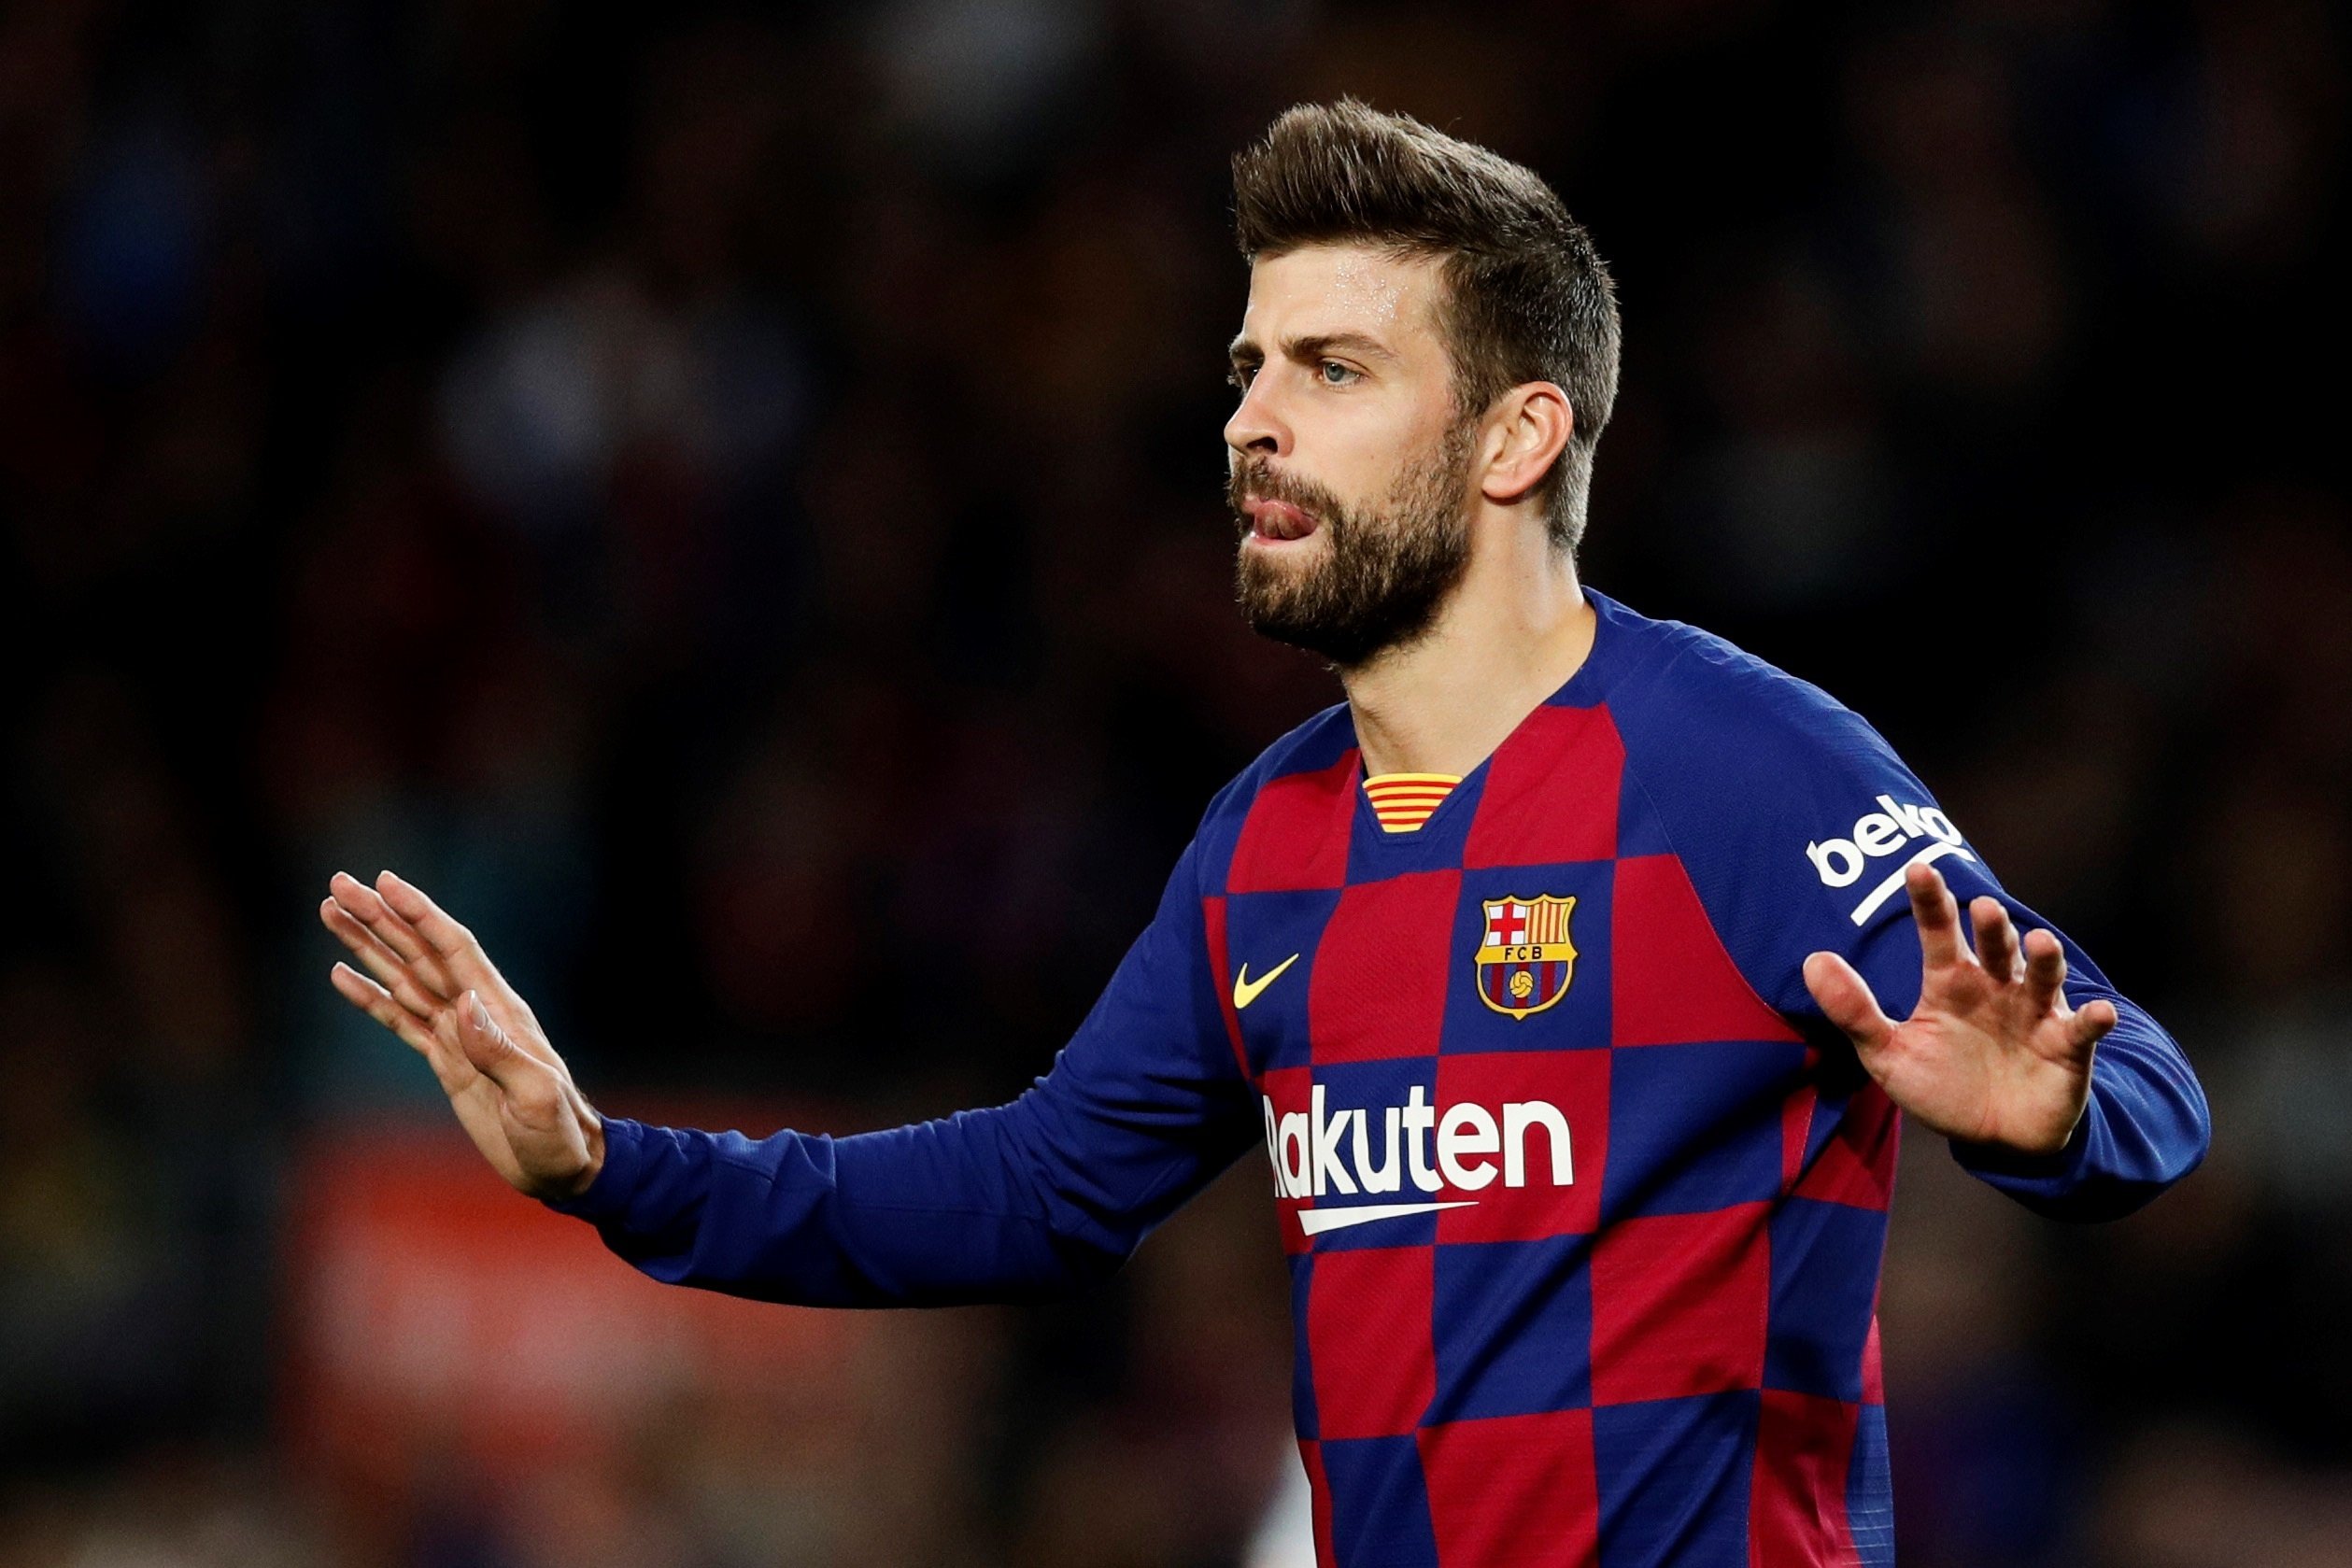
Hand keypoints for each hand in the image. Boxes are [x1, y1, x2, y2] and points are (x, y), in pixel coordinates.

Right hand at [320, 870, 603, 1197]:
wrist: (562, 1166)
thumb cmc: (558, 1133)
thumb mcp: (535, 1096)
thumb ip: (499, 1052)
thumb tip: (464, 1004)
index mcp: (499, 1011)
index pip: (453, 949)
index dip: (419, 914)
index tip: (384, 882)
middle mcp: (476, 1012)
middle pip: (420, 952)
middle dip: (380, 917)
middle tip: (338, 885)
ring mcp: (458, 1034)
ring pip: (404, 978)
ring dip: (369, 946)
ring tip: (332, 913)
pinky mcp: (446, 1061)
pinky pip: (401, 1019)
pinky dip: (371, 996)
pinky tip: (342, 974)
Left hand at [1802, 862, 2115, 1155]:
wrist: (1994, 1137)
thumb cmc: (1942, 1084)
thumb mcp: (1888, 1053)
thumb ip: (1853, 1010)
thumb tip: (1811, 960)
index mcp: (1951, 982)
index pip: (1938, 933)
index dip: (1930, 902)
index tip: (1919, 867)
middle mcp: (1996, 988)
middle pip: (1995, 947)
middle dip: (1992, 927)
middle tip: (1983, 906)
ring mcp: (2035, 1014)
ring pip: (2042, 977)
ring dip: (2044, 960)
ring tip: (2039, 942)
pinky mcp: (2067, 1048)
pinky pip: (2082, 1030)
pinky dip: (2093, 1020)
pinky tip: (2100, 1013)